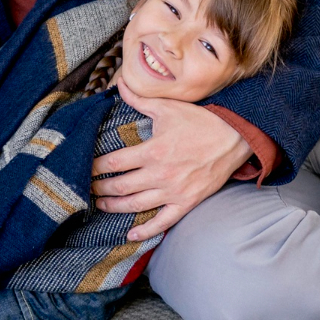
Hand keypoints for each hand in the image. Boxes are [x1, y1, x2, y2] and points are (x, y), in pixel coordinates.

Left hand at [89, 78, 253, 240]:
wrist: (235, 137)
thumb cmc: (200, 121)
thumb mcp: (167, 107)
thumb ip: (139, 99)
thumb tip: (119, 84)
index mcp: (152, 151)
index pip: (113, 163)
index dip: (94, 168)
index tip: (84, 168)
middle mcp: (160, 174)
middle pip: (120, 186)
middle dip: (99, 188)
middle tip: (87, 188)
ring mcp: (174, 191)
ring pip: (136, 205)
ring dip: (114, 207)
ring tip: (101, 205)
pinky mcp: (187, 202)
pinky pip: (163, 222)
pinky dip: (146, 231)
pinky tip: (131, 235)